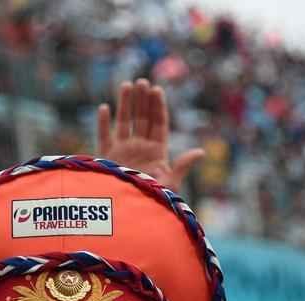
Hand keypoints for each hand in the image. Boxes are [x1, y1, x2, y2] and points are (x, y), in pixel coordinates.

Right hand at [96, 78, 202, 192]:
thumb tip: (200, 152)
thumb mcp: (169, 183)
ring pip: (124, 123)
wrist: (129, 214)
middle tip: (142, 82)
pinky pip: (104, 137)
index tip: (156, 90)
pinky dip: (103, 123)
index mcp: (157, 152)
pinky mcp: (107, 159)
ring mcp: (122, 152)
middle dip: (142, 100)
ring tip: (127, 85)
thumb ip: (182, 166)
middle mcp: (140, 149)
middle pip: (142, 119)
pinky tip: (104, 108)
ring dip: (125, 104)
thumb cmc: (153, 201)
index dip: (158, 107)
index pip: (158, 124)